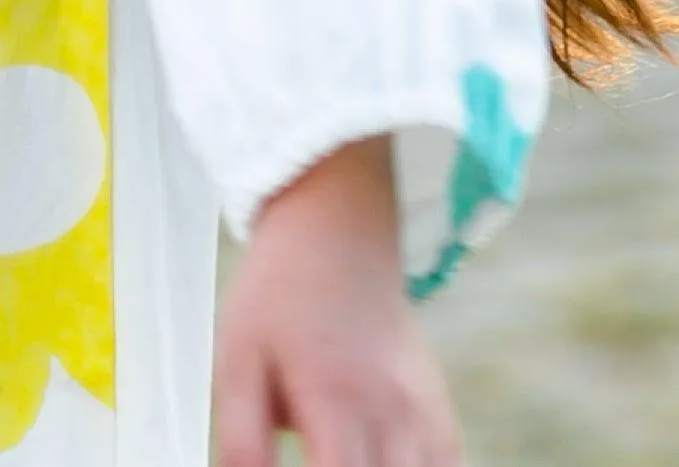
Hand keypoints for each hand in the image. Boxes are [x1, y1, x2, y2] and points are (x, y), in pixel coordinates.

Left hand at [214, 135, 460, 466]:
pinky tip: (373, 460)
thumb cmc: (282, 294)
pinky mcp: (443, 419)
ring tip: (336, 453)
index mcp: (336, 399)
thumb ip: (240, 438)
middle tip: (312, 459)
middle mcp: (394, 414)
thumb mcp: (236, 357)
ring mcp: (427, 419)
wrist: (338, 234)